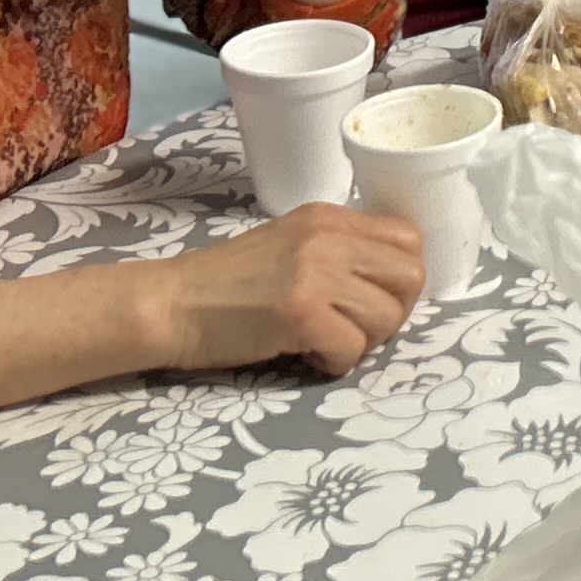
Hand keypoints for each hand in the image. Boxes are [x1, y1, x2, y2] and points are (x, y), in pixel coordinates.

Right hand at [152, 202, 424, 375]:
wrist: (170, 304)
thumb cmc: (226, 284)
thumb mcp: (290, 245)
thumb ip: (338, 251)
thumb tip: (387, 282)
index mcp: (329, 217)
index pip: (410, 239)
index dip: (400, 278)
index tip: (373, 300)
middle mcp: (328, 237)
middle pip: (411, 277)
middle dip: (392, 313)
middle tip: (355, 328)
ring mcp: (315, 273)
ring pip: (387, 317)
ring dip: (363, 341)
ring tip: (325, 342)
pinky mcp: (300, 312)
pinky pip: (353, 348)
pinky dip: (335, 363)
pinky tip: (307, 356)